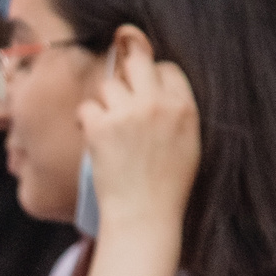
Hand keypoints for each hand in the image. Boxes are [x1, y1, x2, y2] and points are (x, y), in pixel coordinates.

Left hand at [74, 29, 198, 241]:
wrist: (145, 216)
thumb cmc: (167, 187)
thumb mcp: (188, 144)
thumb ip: (176, 111)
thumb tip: (156, 83)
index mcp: (184, 108)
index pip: (167, 68)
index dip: (154, 76)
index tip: (146, 91)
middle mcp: (157, 104)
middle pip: (137, 59)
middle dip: (127, 63)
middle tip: (120, 73)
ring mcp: (128, 114)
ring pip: (108, 85)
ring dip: (105, 103)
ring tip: (110, 128)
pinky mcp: (102, 127)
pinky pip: (87, 107)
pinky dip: (87, 121)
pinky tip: (93, 136)